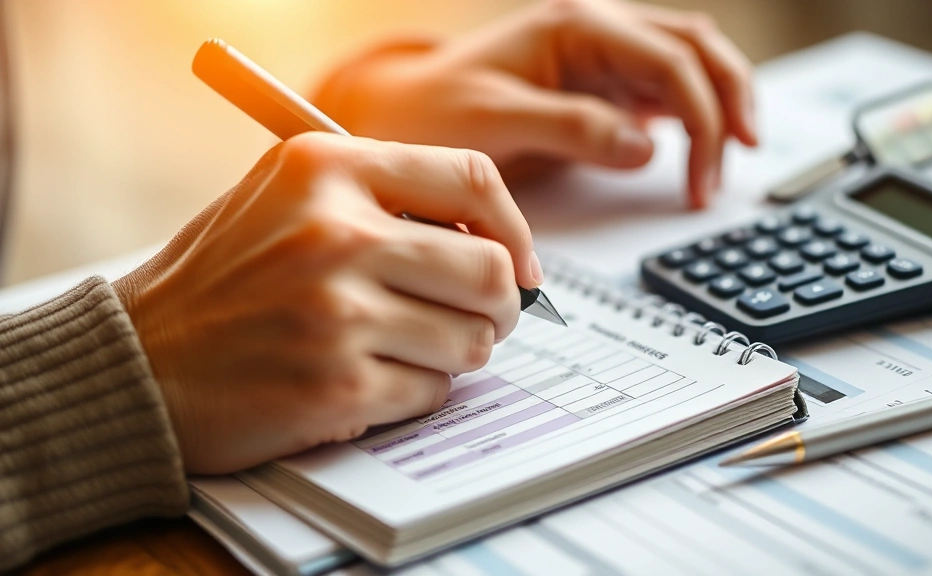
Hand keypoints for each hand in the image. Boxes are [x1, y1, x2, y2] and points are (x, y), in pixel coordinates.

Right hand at [113, 134, 538, 473]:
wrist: (136, 363)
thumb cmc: (218, 282)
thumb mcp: (283, 199)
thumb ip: (380, 201)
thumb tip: (492, 241)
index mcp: (326, 169)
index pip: (472, 180)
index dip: (513, 228)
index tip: (518, 263)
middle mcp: (336, 233)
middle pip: (490, 270)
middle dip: (501, 307)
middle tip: (482, 320)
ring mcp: (338, 311)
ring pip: (472, 339)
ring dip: (456, 353)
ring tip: (409, 349)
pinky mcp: (339, 384)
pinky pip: (432, 392)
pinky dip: (416, 392)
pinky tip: (371, 381)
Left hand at [314, 0, 756, 207]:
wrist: (403, 113)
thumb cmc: (436, 110)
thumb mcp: (495, 121)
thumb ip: (571, 128)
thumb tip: (645, 147)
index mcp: (576, 27)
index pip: (669, 60)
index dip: (702, 117)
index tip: (702, 176)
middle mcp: (597, 32)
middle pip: (695, 47)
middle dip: (729, 99)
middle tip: (744, 153)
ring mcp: (601, 57)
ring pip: (688, 64)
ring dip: (719, 103)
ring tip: (736, 152)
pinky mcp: (598, 87)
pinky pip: (662, 90)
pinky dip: (691, 116)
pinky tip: (697, 148)